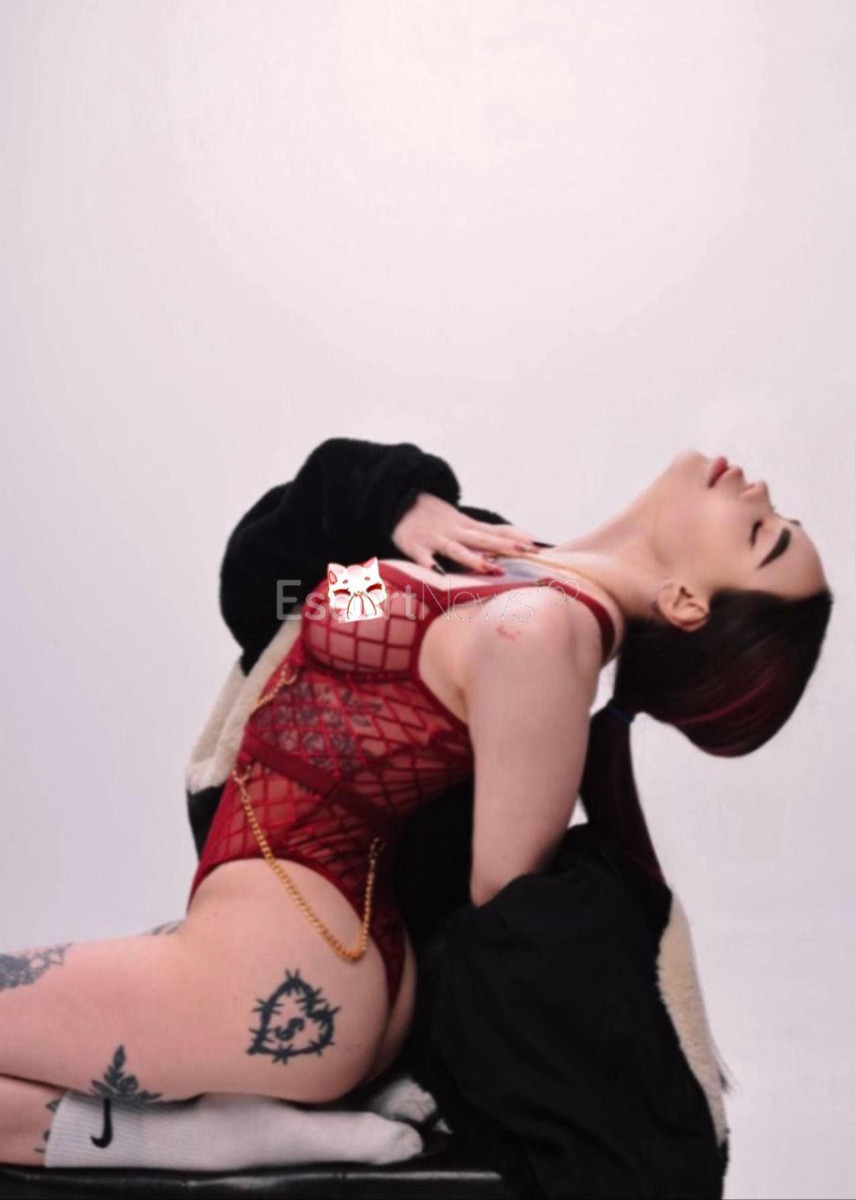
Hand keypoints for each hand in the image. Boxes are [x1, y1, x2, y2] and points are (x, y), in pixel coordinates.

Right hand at [391, 493, 540, 574]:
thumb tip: (512, 542)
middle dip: (503, 546)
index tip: (535, 545)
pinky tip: (439, 574)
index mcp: (465, 526)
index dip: (513, 537)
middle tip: (524, 552)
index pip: (494, 530)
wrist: (397, 500)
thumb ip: (482, 533)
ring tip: (490, 568)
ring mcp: (435, 539)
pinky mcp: (415, 546)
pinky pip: (424, 558)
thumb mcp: (459, 520)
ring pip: (456, 549)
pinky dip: (431, 565)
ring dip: (473, 558)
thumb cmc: (432, 516)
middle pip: (481, 539)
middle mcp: (454, 531)